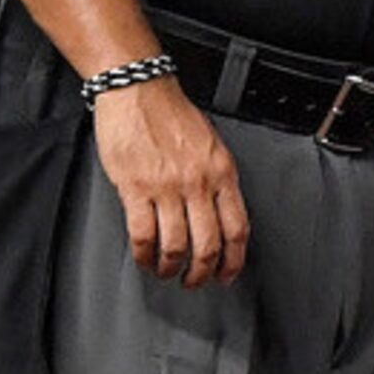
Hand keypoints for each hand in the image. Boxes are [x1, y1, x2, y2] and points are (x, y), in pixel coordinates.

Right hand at [90, 78, 248, 287]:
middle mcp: (199, 182)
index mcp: (222, 171)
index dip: (234, 260)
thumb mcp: (211, 145)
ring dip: (171, 268)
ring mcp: (167, 186)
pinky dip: (144, 255)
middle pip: (209, 244)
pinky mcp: (136, 187)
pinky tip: (144, 257)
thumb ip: (218, 178)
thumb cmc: (173, 115)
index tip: (227, 274)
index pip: (238, 227)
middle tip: (194, 282)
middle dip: (202, 273)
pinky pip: (143, 234)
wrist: (140, 91)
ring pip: (176, 245)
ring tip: (166, 271)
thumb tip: (221, 214)